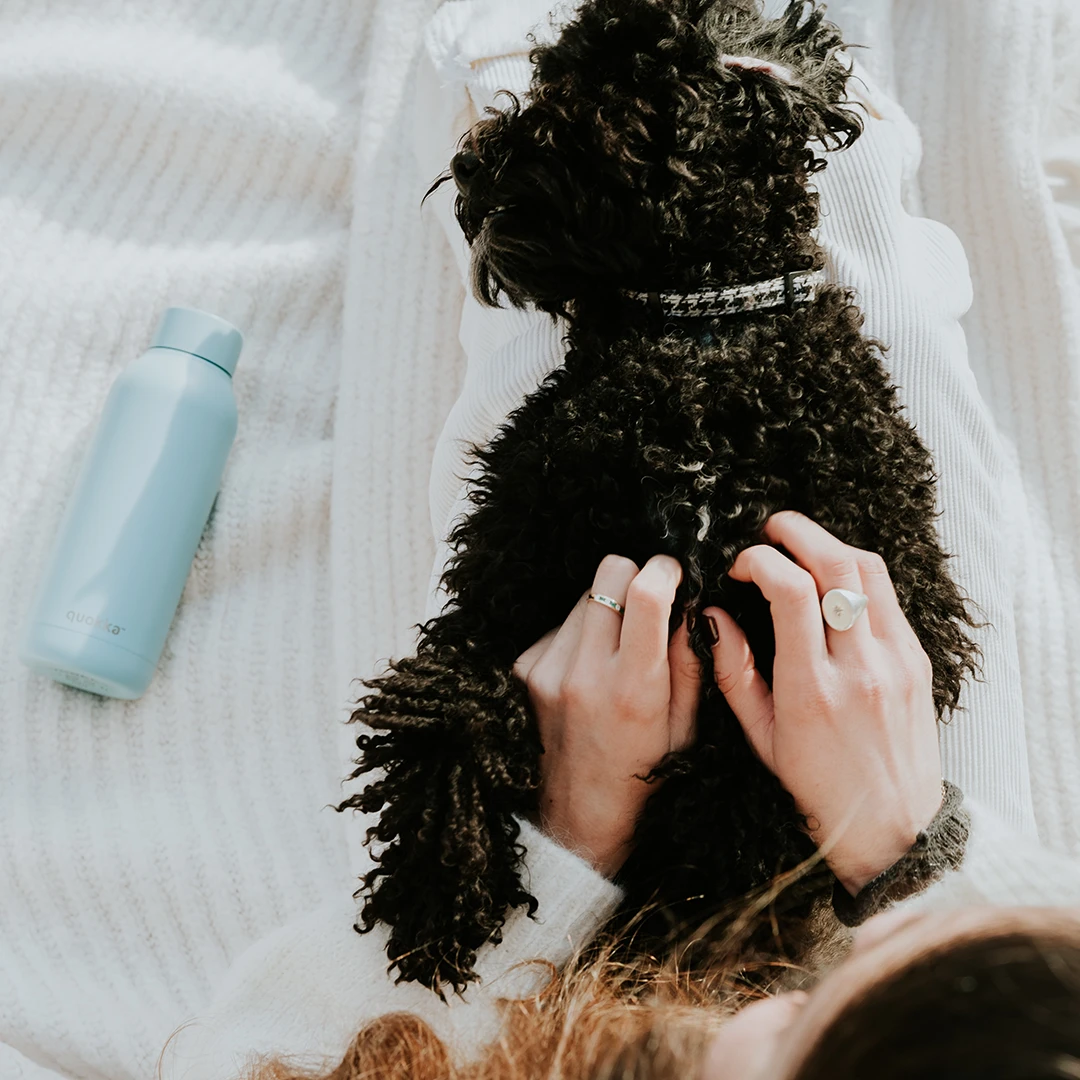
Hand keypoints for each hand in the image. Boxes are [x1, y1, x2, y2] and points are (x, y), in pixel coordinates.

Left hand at [513, 554, 700, 877]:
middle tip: (646, 606)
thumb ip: (691, 662)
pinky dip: (580, 633)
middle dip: (633, 578)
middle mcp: (585, 673)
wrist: (579, 814)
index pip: (644, 595)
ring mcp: (548, 670)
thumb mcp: (687, 727)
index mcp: (634, 688)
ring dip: (606, 608)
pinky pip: (561, 623)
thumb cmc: (645, 772)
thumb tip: (692, 604)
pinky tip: (590, 667)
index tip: (672, 573)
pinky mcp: (526, 669)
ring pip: (584, 595)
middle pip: (608, 574)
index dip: (664, 570)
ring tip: (617, 649)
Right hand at [703, 510, 942, 894]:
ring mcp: (896, 662)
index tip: (740, 565)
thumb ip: (735, 672)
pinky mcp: (917, 661)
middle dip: (797, 532)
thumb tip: (711, 617)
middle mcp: (860, 669)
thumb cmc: (817, 788)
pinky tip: (832, 580)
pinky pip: (887, 597)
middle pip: (837, 565)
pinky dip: (856, 575)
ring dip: (830, 544)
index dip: (760, 561)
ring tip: (799, 544)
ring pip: (868, 571)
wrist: (892, 829)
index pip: (791, 592)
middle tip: (769, 528)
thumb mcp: (760, 738)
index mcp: (812, 690)